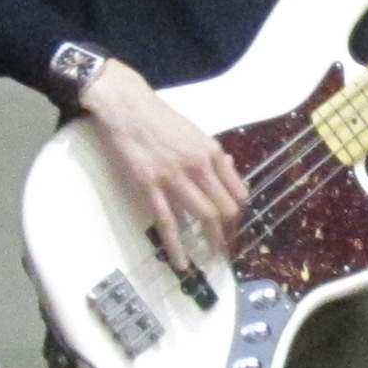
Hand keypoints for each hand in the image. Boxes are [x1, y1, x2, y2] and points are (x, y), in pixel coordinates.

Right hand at [78, 62, 248, 276]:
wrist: (128, 106)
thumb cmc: (160, 118)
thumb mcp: (195, 132)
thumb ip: (212, 154)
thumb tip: (230, 168)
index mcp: (212, 152)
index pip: (238, 192)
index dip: (239, 215)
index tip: (234, 228)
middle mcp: (199, 165)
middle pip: (226, 209)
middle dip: (230, 234)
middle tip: (227, 251)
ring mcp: (175, 176)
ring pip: (204, 216)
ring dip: (212, 242)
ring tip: (214, 259)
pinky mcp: (150, 184)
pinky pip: (167, 221)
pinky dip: (177, 246)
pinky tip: (182, 262)